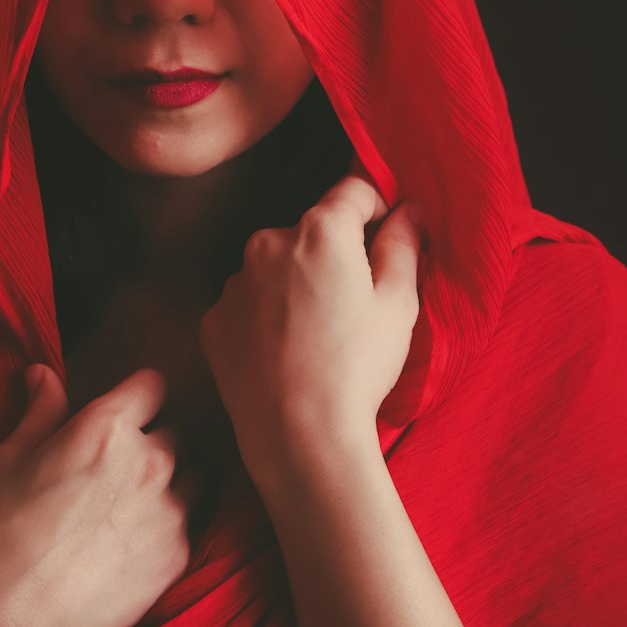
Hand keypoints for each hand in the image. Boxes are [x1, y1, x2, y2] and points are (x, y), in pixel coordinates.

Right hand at [0, 366, 200, 626]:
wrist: (10, 622)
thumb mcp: (9, 460)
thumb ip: (40, 411)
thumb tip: (43, 373)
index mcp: (108, 427)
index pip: (152, 386)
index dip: (137, 397)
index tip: (125, 413)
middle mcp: (150, 460)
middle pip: (172, 434)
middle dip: (148, 446)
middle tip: (112, 475)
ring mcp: (171, 510)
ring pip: (189, 480)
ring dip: (167, 486)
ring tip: (124, 513)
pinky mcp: (179, 555)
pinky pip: (187, 526)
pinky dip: (165, 531)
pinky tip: (128, 549)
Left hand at [198, 174, 424, 498]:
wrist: (299, 436)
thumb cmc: (356, 369)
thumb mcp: (398, 304)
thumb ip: (404, 245)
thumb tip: (411, 209)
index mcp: (321, 231)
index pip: (353, 191)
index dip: (377, 204)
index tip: (389, 230)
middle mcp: (268, 243)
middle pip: (311, 231)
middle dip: (334, 253)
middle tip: (356, 302)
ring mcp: (235, 282)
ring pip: (275, 267)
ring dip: (296, 283)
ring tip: (319, 334)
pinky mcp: (214, 319)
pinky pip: (248, 303)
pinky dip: (266, 317)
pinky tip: (288, 352)